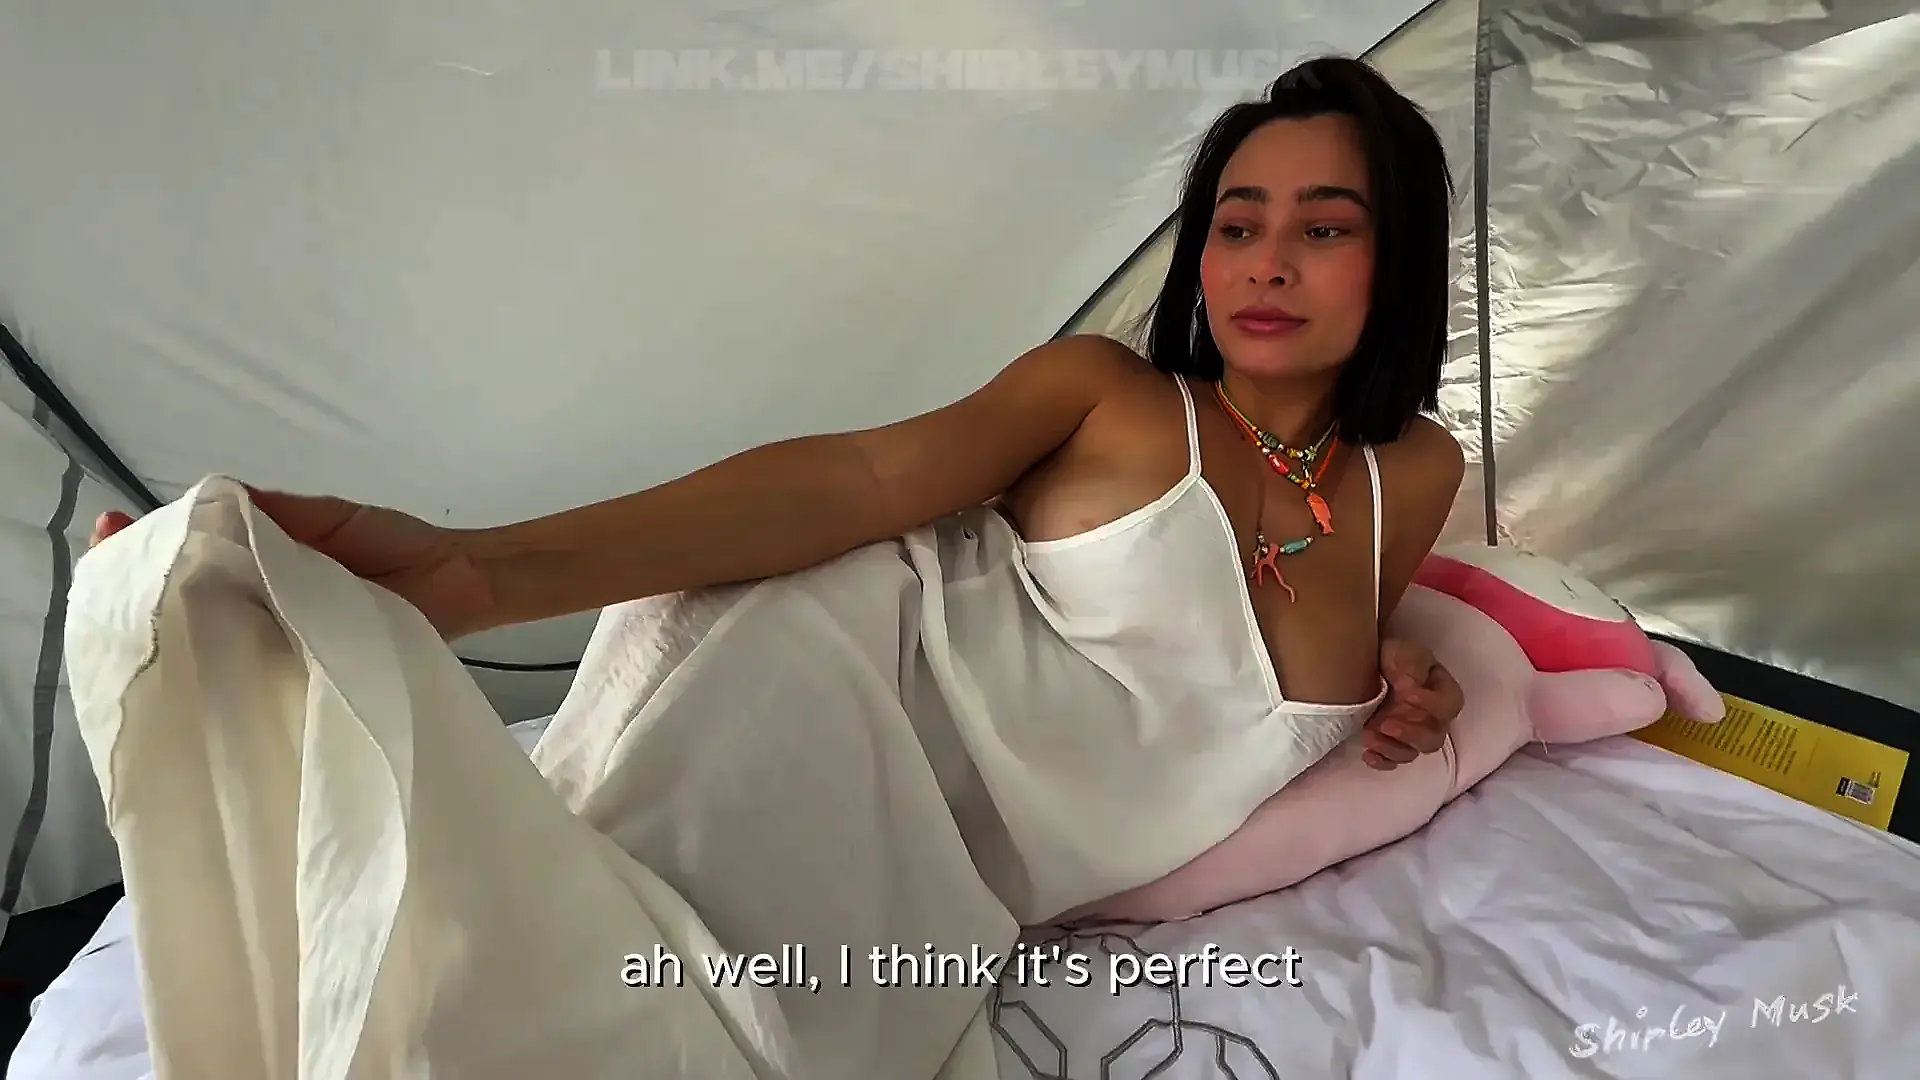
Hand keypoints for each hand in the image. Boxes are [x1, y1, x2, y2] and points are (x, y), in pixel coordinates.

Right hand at [88, 490, 495, 638]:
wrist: (461, 582)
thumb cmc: (399, 544)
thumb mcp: (331, 517)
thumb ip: (279, 513)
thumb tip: (214, 496)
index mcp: (260, 558)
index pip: (190, 550)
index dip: (147, 542)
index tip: (111, 528)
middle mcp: (259, 599)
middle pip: (187, 596)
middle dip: (142, 586)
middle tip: (102, 576)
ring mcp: (279, 635)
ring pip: (215, 634)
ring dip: (175, 628)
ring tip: (129, 618)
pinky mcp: (305, 667)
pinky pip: (260, 667)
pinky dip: (229, 665)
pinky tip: (193, 662)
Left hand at [1362, 637, 1462, 770]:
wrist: (1366, 660)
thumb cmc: (1391, 654)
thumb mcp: (1403, 651)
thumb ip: (1411, 665)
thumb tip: (1411, 689)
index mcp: (1441, 692)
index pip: (1450, 704)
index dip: (1433, 704)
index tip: (1408, 693)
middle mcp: (1430, 717)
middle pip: (1433, 738)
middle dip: (1410, 735)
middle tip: (1385, 724)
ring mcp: (1410, 733)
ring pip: (1412, 753)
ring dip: (1391, 748)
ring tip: (1368, 735)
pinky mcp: (1390, 743)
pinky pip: (1392, 761)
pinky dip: (1381, 761)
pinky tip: (1367, 754)